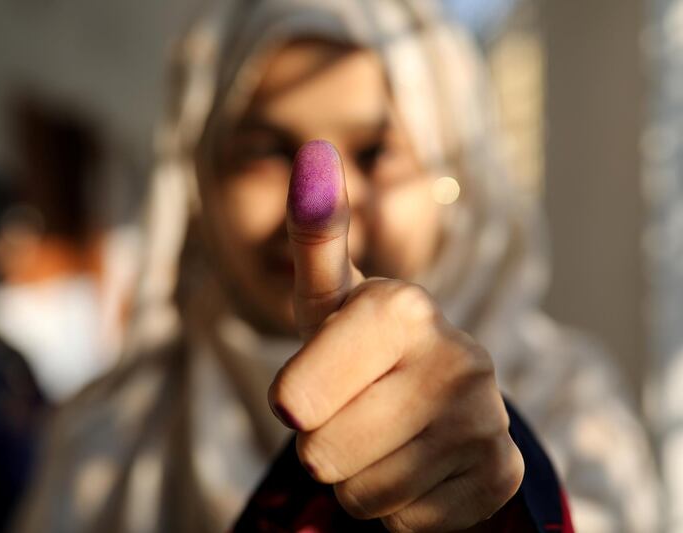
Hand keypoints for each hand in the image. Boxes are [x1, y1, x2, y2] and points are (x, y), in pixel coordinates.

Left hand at [268, 140, 523, 531]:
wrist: (431, 397)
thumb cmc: (358, 347)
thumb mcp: (327, 298)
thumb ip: (315, 236)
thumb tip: (312, 150)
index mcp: (402, 306)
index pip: (293, 401)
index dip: (293, 401)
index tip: (315, 383)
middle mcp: (458, 356)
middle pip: (323, 455)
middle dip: (324, 442)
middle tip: (354, 412)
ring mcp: (487, 420)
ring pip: (363, 496)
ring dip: (358, 475)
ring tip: (384, 436)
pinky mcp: (499, 477)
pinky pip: (404, 521)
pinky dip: (398, 504)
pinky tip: (418, 464)